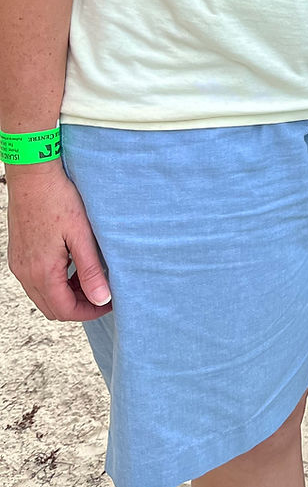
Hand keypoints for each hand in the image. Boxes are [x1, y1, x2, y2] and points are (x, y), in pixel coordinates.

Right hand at [6, 163, 111, 319]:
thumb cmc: (58, 198)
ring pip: (43, 295)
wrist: (33, 174)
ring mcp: (19, 263)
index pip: (65, 310)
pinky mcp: (19, 253)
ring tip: (90, 277)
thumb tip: (102, 299)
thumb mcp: (82, 235)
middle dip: (79, 306)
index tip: (110, 302)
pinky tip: (72, 264)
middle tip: (102, 292)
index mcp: (42, 271)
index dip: (90, 311)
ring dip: (67, 294)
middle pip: (52, 307)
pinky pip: (35, 280)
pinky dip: (55, 281)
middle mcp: (25, 272)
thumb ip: (91, 271)